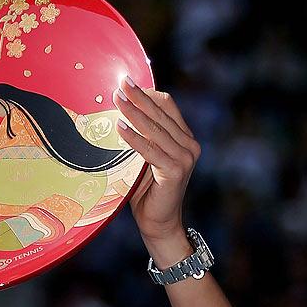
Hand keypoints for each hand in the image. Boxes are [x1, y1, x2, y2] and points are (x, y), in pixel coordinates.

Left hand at [115, 80, 200, 242]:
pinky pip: (150, 150)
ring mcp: (185, 158)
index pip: (168, 107)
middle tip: (121, 83)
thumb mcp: (144, 159)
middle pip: (161, 114)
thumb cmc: (146, 192)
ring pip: (155, 129)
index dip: (148, 94)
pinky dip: (134, 138)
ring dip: (134, 112)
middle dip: (139, 97)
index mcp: (185, 139)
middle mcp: (189, 145)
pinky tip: (119, 127)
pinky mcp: (175, 171)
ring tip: (117, 99)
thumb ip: (141, 139)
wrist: (158, 223)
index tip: (127, 84)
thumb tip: (119, 114)